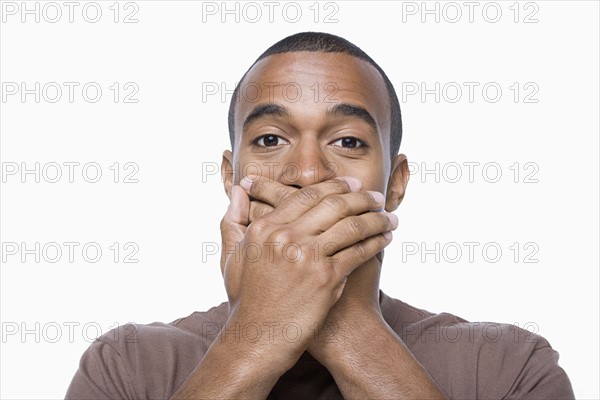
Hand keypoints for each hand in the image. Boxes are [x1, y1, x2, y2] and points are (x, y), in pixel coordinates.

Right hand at [219, 175, 396, 370]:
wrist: (258, 339)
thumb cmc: (246, 300)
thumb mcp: (231, 255)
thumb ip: (233, 219)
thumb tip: (239, 189)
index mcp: (265, 227)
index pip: (308, 195)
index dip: (335, 186)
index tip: (352, 184)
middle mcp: (286, 236)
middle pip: (335, 204)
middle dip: (362, 197)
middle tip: (377, 197)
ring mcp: (307, 256)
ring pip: (352, 225)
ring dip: (376, 218)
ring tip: (389, 218)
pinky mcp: (326, 277)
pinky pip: (359, 251)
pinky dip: (376, 242)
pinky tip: (385, 239)